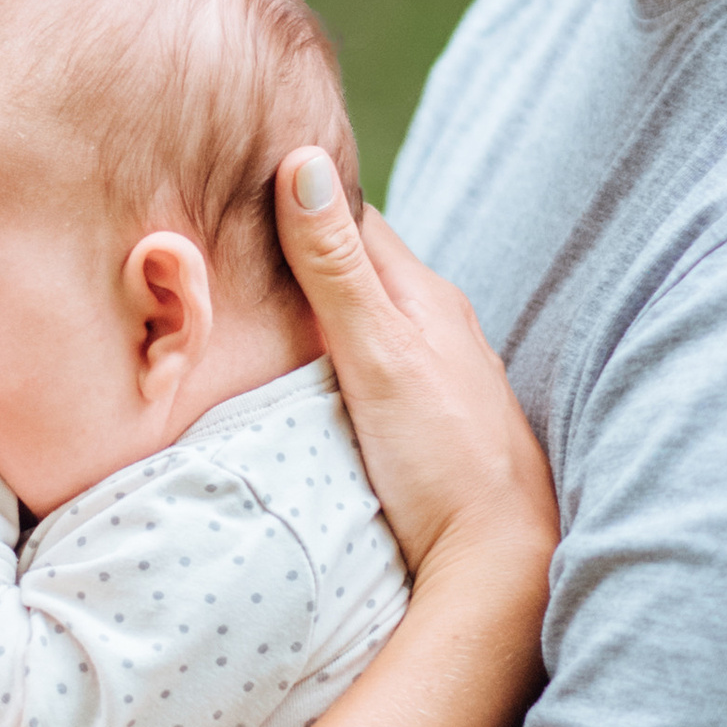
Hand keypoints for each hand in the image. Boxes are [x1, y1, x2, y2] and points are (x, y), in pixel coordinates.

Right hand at [274, 151, 554, 587]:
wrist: (498, 565)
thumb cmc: (442, 461)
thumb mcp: (377, 356)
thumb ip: (336, 268)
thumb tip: (305, 160)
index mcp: (425, 295)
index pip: (350, 215)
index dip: (295, 191)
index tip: (236, 176)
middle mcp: (439, 324)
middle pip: (357, 263)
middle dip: (299, 243)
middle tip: (228, 231)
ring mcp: (438, 373)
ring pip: (367, 314)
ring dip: (317, 301)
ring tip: (255, 295)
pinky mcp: (430, 420)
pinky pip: (373, 361)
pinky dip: (335, 349)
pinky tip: (310, 368)